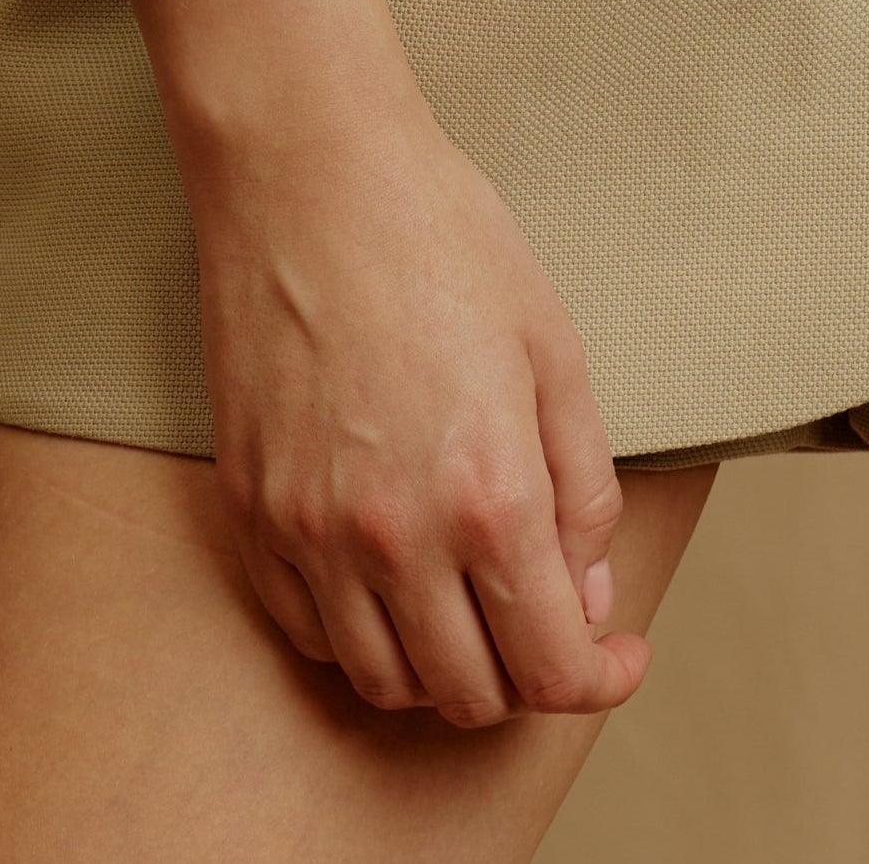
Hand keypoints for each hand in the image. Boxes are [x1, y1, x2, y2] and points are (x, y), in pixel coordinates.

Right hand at [106, 0, 647, 728]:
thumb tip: (589, 592)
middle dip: (527, 675)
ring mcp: (308, 532)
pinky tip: (394, 580)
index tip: (618, 652)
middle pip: (468, 694)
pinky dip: (360, 635)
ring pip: (384, 681)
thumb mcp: (552, 347)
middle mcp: (392, 538)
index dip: (600, 677)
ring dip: (443, 669)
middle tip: (553, 621)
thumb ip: (581, 486)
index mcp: (486, 496)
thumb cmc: (442, 239)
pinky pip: (309, 630)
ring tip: (475, 606)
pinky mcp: (250, 511)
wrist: (309, 173)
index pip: (550, 667)